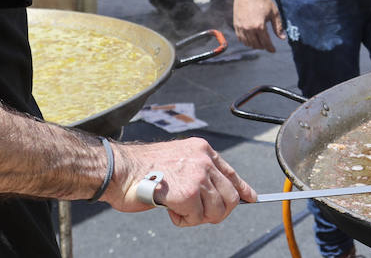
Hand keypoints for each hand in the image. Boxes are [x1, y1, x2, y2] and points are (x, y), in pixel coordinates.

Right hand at [108, 137, 256, 225]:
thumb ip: (198, 173)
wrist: (119, 170)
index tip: (251, 198)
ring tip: (178, 208)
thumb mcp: (179, 162)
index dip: (242, 189)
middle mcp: (203, 159)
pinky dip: (183, 220)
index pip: (231, 173)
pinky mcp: (187, 192)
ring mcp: (196, 175)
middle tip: (196, 213)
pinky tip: (170, 209)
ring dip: (197, 217)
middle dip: (216, 212)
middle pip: (229, 197)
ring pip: (216, 210)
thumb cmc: (141, 169)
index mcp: (202, 150)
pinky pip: (196, 217)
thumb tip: (216, 193)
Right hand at [233, 0, 283, 52]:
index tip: (273, 50)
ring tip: (260, 43)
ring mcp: (241, 27)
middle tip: (267, 45)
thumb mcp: (274, 13)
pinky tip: (250, 39)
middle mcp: (249, 29)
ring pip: (248, 43)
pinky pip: (240, 38)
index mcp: (259, 26)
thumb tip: (282, 38)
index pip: (266, 42)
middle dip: (263, 47)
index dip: (270, 48)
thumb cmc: (262, 0)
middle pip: (256, 44)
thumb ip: (278, 27)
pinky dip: (246, 41)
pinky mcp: (236, 24)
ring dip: (254, 45)